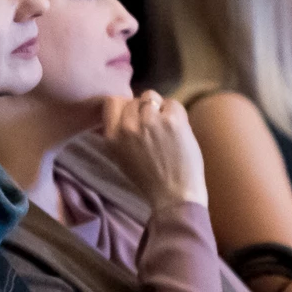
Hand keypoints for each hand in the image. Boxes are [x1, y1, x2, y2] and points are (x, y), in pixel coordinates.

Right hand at [100, 90, 208, 208]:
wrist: (175, 194)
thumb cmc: (150, 179)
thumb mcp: (121, 156)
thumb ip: (119, 132)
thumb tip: (124, 109)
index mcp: (112, 136)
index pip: (112, 101)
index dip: (126, 105)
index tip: (136, 115)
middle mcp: (128, 126)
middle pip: (135, 99)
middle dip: (145, 109)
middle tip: (155, 128)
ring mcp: (150, 121)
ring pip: (152, 97)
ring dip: (160, 108)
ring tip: (167, 127)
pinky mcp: (172, 120)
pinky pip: (173, 103)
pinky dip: (177, 114)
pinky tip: (179, 130)